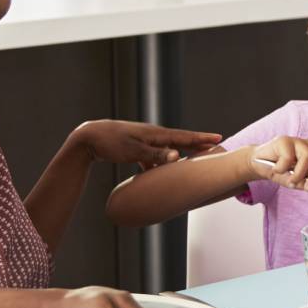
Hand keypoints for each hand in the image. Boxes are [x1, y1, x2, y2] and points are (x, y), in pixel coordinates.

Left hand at [74, 120, 220, 169]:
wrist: (89, 137)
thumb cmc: (111, 143)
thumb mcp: (133, 150)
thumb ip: (156, 155)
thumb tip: (177, 156)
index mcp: (155, 134)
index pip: (183, 137)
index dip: (201, 139)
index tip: (218, 138)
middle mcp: (152, 136)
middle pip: (179, 141)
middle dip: (196, 144)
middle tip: (214, 146)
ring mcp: (144, 141)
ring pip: (166, 149)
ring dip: (179, 155)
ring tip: (191, 160)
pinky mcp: (135, 147)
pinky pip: (153, 156)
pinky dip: (159, 164)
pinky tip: (156, 173)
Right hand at [247, 136, 307, 196]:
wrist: (258, 164)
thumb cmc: (281, 172)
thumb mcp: (297, 183)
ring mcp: (298, 142)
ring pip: (307, 157)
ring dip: (298, 174)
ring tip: (289, 181)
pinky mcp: (284, 140)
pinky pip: (288, 157)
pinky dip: (282, 168)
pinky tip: (276, 169)